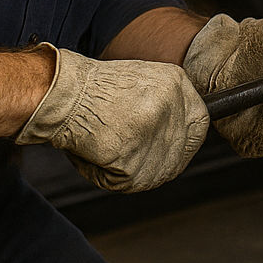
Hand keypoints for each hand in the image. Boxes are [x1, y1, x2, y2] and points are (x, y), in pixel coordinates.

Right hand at [16, 45, 207, 192]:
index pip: (200, 123)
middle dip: (160, 162)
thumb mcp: (143, 81)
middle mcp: (172, 106)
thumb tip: (181, 133)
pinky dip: (108, 175)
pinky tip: (94, 153)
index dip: (187, 141)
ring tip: (106, 147)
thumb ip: (167, 104)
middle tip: (133, 156)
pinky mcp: (133, 158)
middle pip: (180, 153)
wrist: (62, 94)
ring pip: (155, 173)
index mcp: (177, 83)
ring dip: (131, 170)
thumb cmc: (93, 89)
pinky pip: (127, 182)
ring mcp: (154, 133)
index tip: (174, 149)